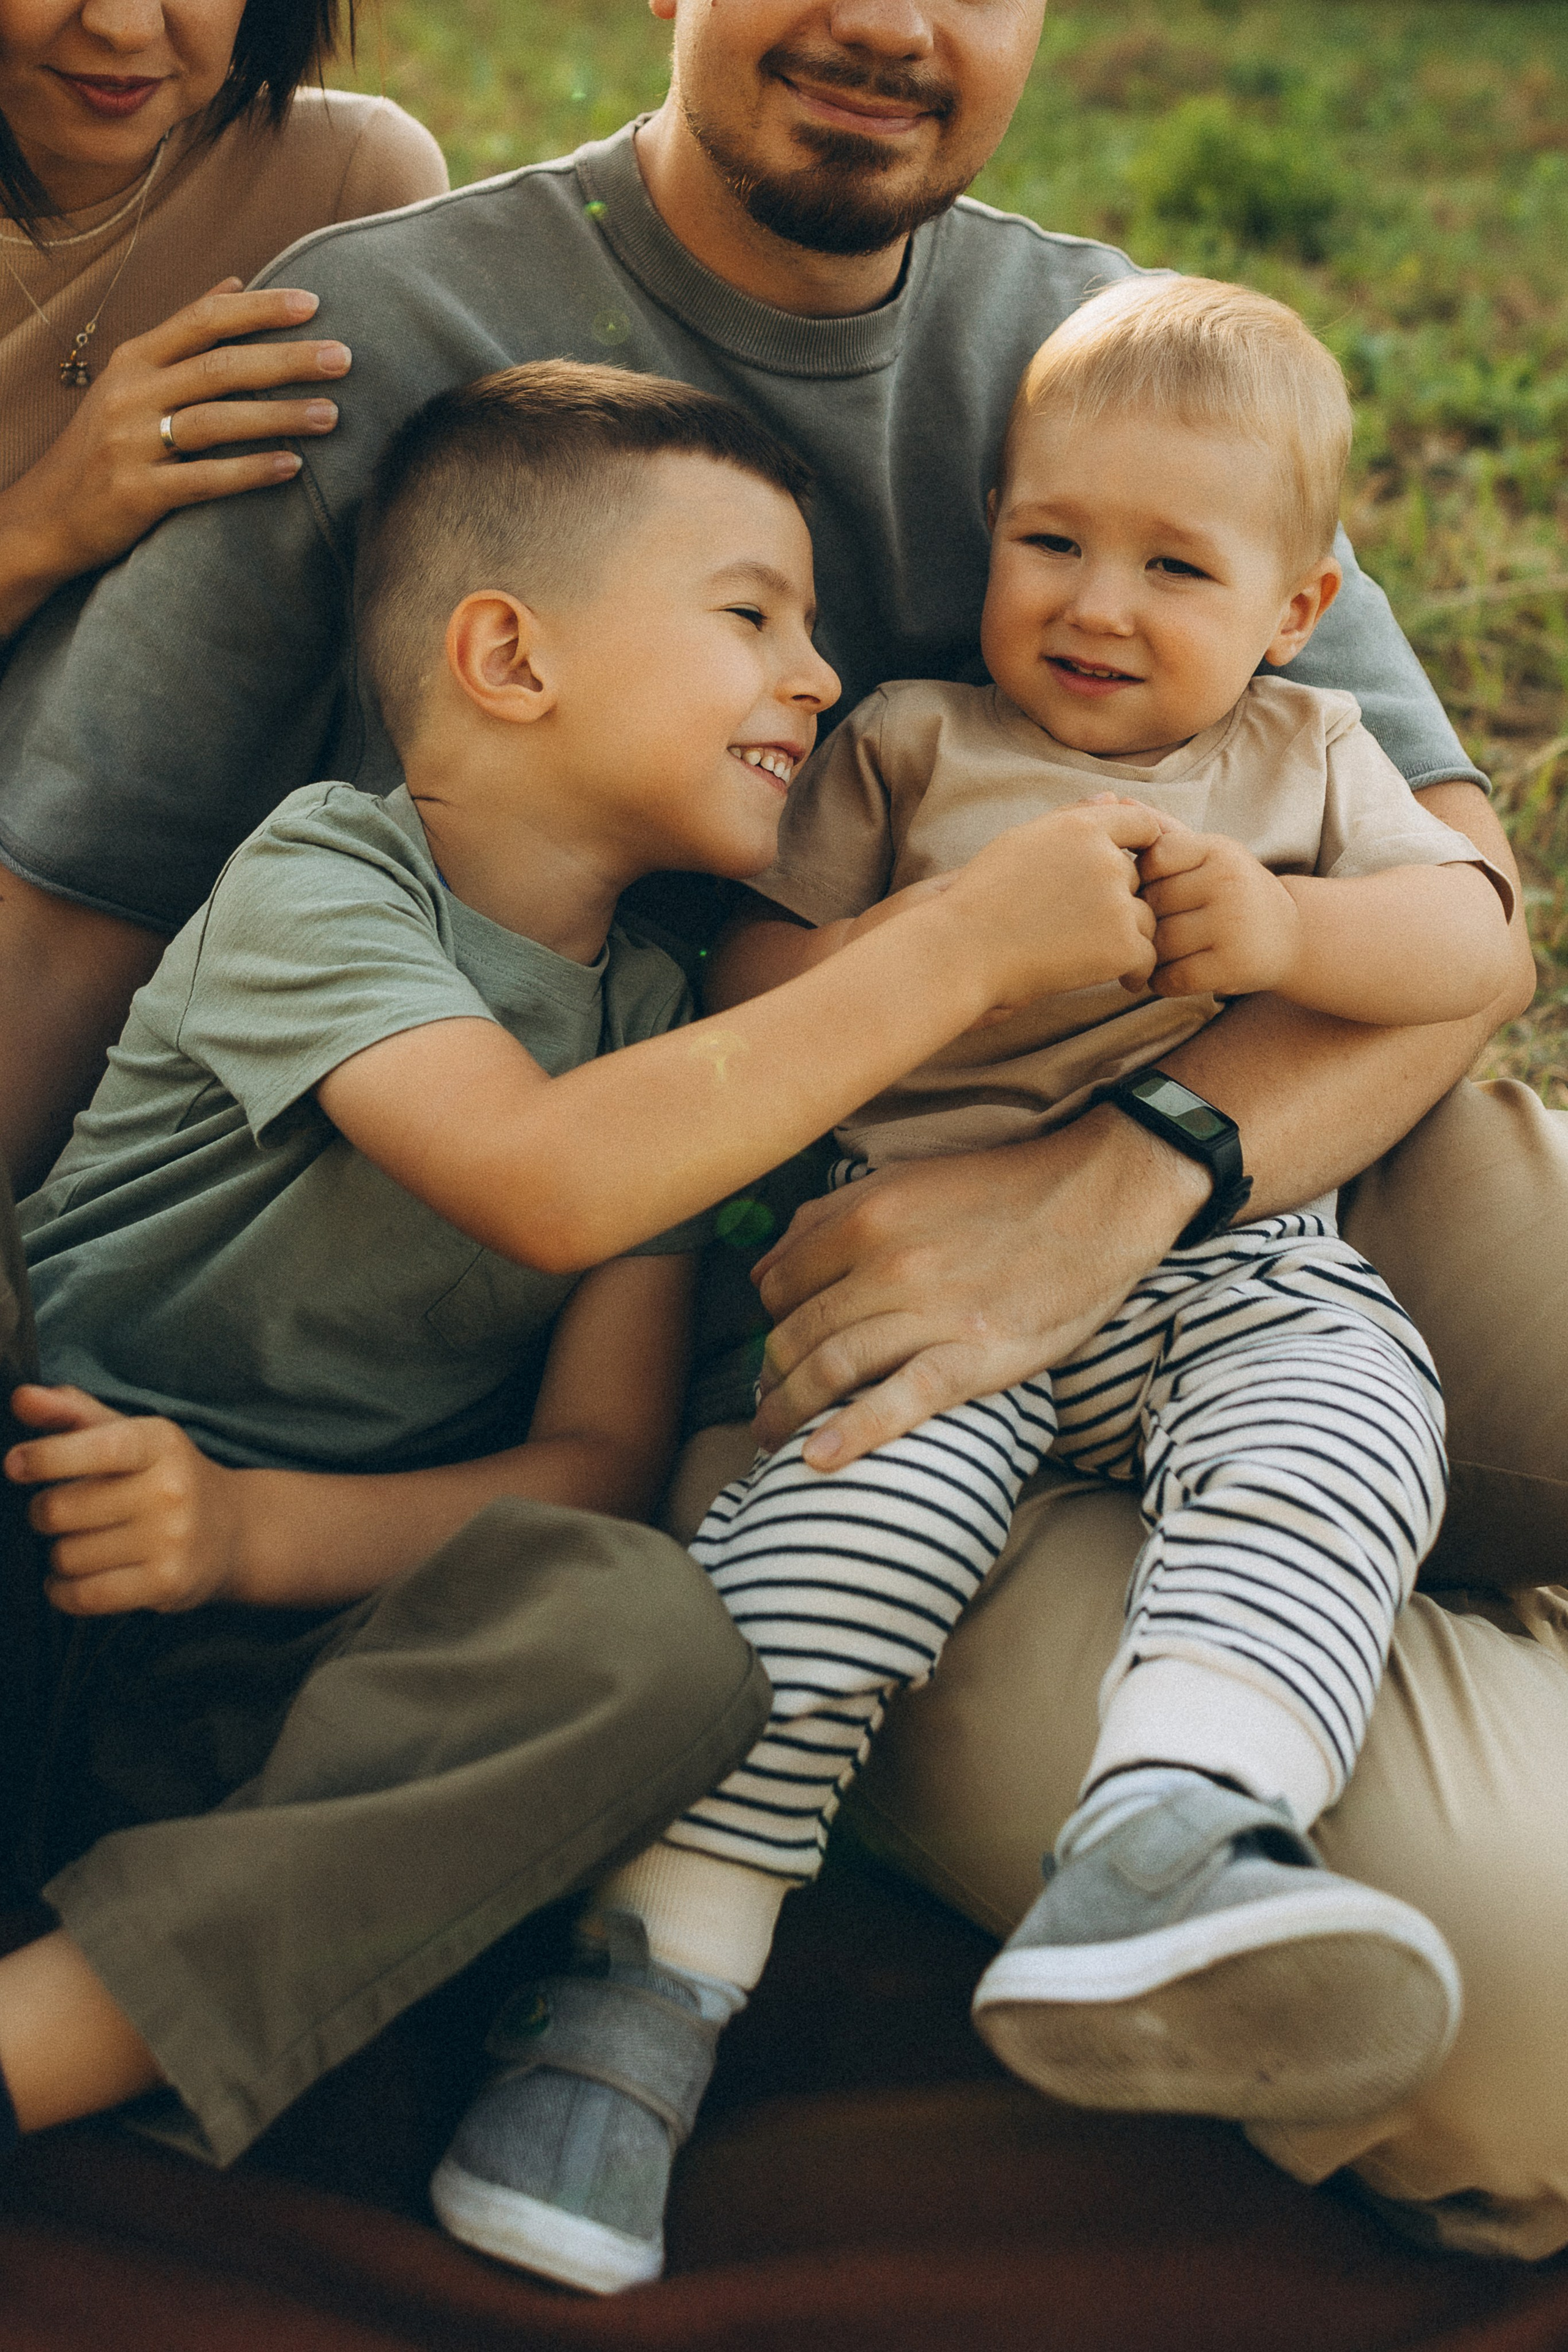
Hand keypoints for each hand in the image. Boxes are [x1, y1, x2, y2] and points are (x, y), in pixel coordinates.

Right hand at [0, 281, 349, 631]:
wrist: (46, 515)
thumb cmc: (104, 444)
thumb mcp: (132, 378)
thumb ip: (183, 333)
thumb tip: (235, 281)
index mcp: (134, 359)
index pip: (203, 319)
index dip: (259, 308)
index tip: (313, 302)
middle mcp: (131, 393)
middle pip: (220, 366)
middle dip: (286, 359)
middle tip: (344, 358)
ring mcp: (131, 443)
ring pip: (216, 419)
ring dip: (279, 415)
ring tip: (332, 414)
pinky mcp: (137, 493)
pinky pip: (205, 479)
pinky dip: (252, 472)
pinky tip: (294, 467)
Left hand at [5, 1384, 243, 1615]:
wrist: (234, 1531)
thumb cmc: (163, 1476)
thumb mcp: (130, 1435)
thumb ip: (73, 1413)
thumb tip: (21, 1397)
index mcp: (158, 1442)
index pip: (96, 1448)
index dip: (45, 1457)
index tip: (15, 1464)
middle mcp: (169, 1490)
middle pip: (60, 1509)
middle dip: (43, 1512)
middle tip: (60, 1512)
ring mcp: (171, 1540)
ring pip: (66, 1555)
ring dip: (59, 1554)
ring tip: (82, 1544)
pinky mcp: (166, 1585)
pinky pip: (83, 1596)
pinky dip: (62, 1591)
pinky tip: (71, 1580)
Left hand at [749, 1106, 1209, 1466]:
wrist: (1096, 1202)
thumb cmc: (999, 1193)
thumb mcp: (904, 1181)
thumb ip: (827, 1218)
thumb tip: (762, 1271)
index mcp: (866, 1217)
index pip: (781, 1285)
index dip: (771, 1322)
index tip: (775, 1347)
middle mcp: (889, 1264)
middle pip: (797, 1333)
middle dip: (769, 1376)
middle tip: (764, 1402)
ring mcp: (931, 1313)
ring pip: (831, 1367)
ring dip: (787, 1410)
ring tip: (770, 1438)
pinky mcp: (974, 1357)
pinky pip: (899, 1401)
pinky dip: (852, 1433)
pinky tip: (817, 1459)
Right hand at [946, 800, 1161, 1010]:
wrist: (964, 950)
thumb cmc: (984, 897)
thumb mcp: (1022, 840)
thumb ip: (1073, 817)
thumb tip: (1114, 797)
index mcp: (1083, 828)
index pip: (1143, 825)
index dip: (1137, 850)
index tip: (1112, 878)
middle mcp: (1107, 861)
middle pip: (1137, 881)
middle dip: (1116, 900)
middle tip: (1072, 923)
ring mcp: (1117, 905)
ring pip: (1146, 920)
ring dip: (1122, 936)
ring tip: (1076, 950)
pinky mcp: (1122, 947)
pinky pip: (1147, 957)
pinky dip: (1129, 969)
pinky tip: (1097, 971)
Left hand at [1139, 827, 1301, 998]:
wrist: (1290, 934)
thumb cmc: (1233, 890)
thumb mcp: (1208, 853)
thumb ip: (1164, 831)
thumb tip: (1117, 800)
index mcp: (1218, 849)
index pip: (1152, 860)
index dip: (1143, 881)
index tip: (1153, 893)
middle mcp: (1227, 882)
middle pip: (1152, 904)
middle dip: (1144, 921)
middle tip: (1147, 931)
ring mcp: (1232, 924)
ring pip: (1160, 944)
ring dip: (1149, 956)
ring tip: (1157, 955)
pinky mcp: (1233, 965)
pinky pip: (1173, 977)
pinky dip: (1161, 982)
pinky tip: (1169, 975)